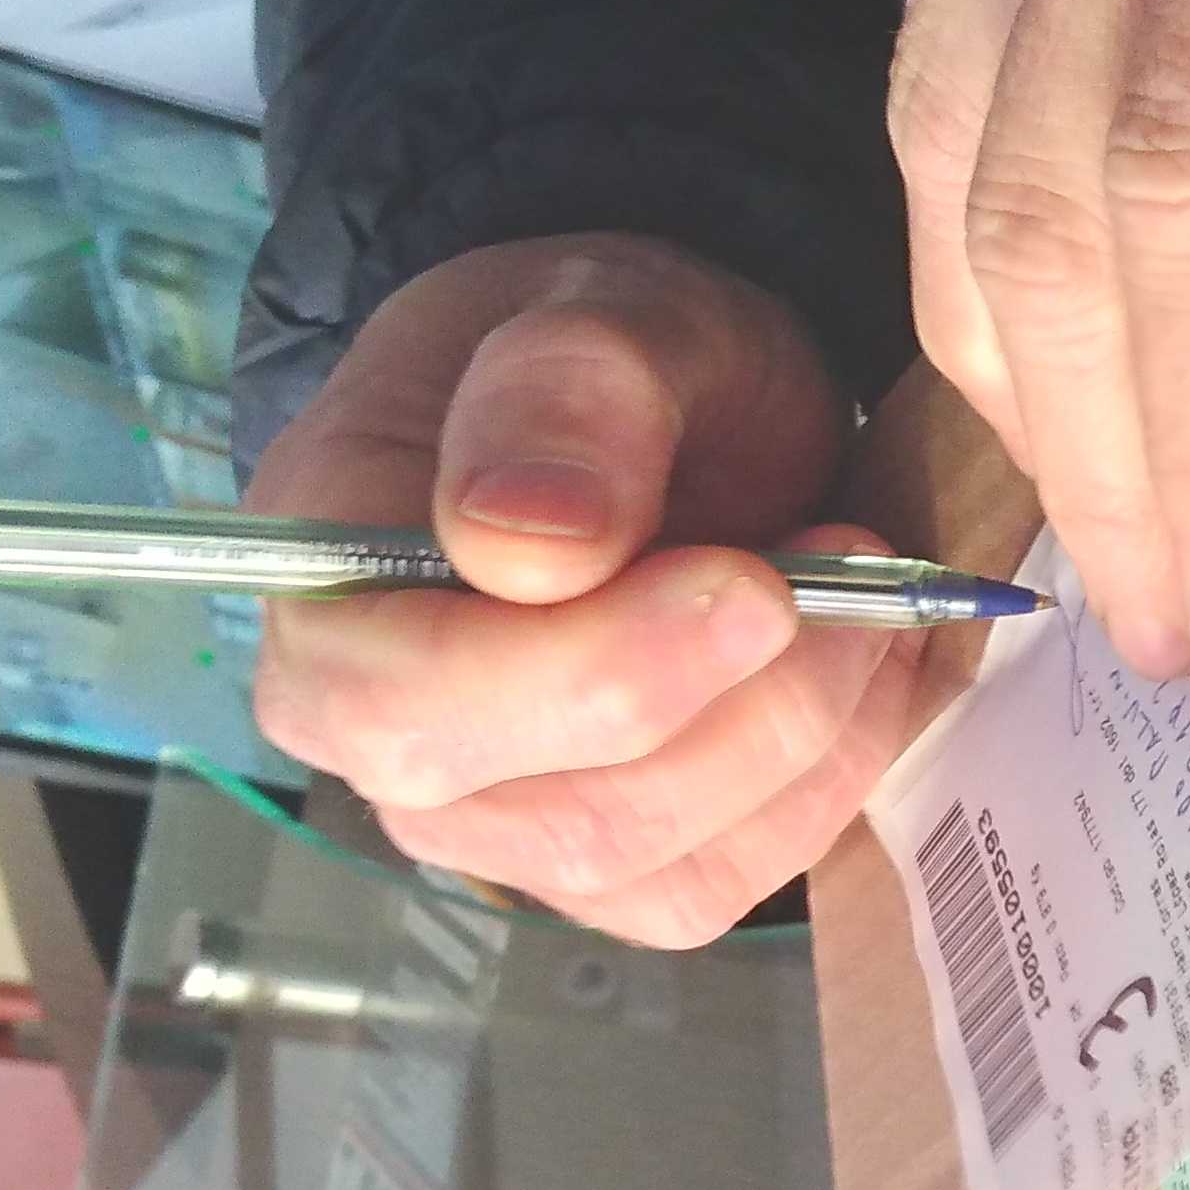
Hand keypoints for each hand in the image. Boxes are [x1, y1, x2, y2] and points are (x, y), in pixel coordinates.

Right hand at [247, 235, 940, 947]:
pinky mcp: (597, 866)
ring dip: (801, 734)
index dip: (589, 674)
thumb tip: (522, 542)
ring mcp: (485, 818)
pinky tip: (855, 674)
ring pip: (653, 863)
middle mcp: (375, 730)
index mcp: (325, 575)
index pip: (402, 703)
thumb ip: (561, 398)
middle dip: (740, 706)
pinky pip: (714, 883)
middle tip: (846, 562)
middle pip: (555, 814)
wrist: (654, 418)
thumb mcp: (595, 306)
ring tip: (864, 597)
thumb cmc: (596, 366)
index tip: (749, 582)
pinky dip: (819, 784)